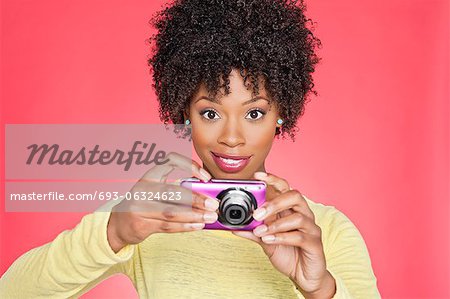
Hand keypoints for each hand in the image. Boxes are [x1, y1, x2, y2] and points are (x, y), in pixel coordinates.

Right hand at [107, 152, 218, 252]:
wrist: (119, 225)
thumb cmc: (143, 205)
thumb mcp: (155, 191)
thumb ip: (176, 189)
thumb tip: (206, 193)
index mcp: (148, 176)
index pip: (169, 160)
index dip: (189, 165)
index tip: (205, 177)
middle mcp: (142, 190)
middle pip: (173, 192)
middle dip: (197, 199)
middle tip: (213, 204)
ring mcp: (139, 208)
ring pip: (172, 212)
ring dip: (195, 215)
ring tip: (210, 217)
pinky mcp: (141, 225)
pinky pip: (168, 226)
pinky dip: (186, 226)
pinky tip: (198, 225)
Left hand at [232, 172, 335, 298]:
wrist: (304, 276)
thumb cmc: (288, 254)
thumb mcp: (266, 242)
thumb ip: (253, 232)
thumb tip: (234, 226)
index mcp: (291, 210)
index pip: (285, 188)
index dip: (273, 179)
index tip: (257, 176)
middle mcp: (304, 214)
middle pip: (294, 196)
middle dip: (274, 202)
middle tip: (257, 213)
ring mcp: (311, 228)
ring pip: (297, 217)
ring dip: (276, 224)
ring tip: (260, 232)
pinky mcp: (315, 243)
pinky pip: (300, 236)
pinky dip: (282, 237)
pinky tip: (269, 241)